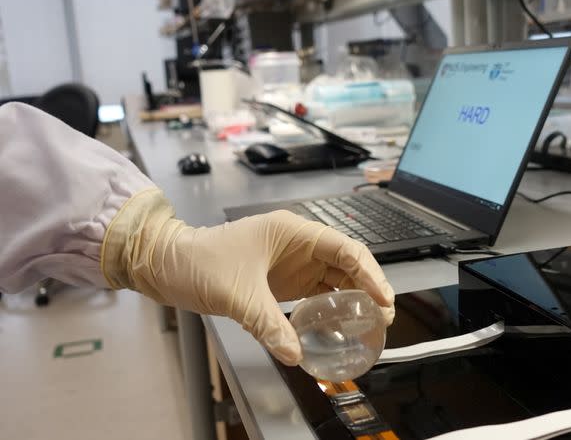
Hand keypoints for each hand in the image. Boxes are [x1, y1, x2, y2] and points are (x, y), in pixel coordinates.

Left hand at [102, 189, 394, 364]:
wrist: (168, 265)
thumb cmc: (200, 262)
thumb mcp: (237, 294)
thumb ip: (268, 324)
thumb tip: (294, 355)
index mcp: (293, 233)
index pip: (345, 248)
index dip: (369, 272)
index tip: (383, 298)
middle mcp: (299, 245)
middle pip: (347, 263)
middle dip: (368, 287)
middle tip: (383, 316)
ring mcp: (293, 263)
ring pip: (335, 278)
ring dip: (353, 298)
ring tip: (369, 323)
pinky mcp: (284, 281)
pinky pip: (317, 292)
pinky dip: (331, 307)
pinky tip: (341, 323)